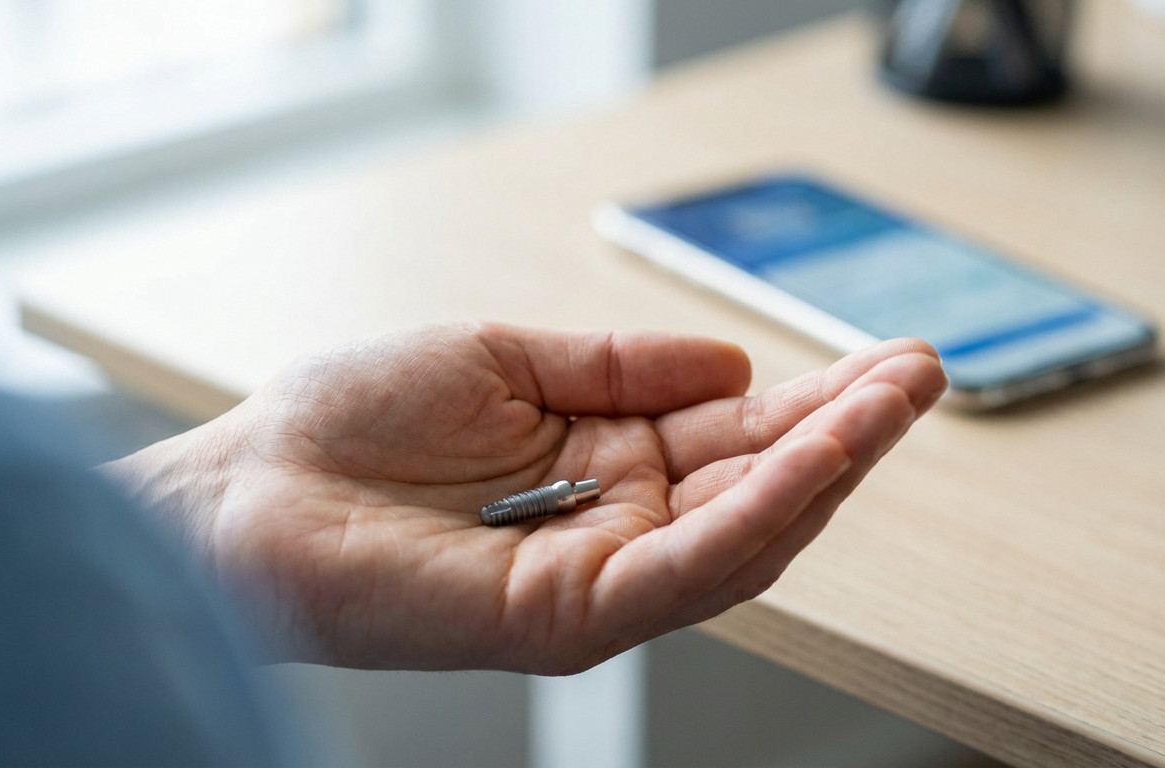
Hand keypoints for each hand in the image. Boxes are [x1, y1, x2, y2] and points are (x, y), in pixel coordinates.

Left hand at [104, 322, 945, 673]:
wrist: (245, 493)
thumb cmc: (350, 425)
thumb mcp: (502, 355)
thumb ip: (617, 363)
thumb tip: (730, 360)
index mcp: (602, 459)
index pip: (732, 433)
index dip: (811, 396)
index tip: (880, 355)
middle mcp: (615, 524)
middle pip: (756, 484)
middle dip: (845, 431)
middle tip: (919, 373)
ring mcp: (598, 577)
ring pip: (741, 534)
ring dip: (824, 469)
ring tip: (892, 405)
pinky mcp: (565, 616)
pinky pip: (682, 570)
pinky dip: (753, 516)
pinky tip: (809, 461)